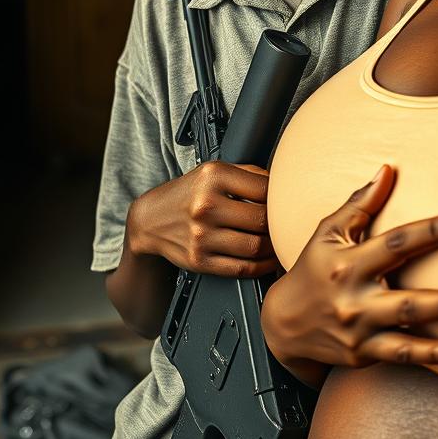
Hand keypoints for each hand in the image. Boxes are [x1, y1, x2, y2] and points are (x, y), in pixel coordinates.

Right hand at [128, 160, 276, 277]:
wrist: (149, 220)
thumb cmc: (187, 193)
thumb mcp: (213, 171)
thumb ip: (248, 173)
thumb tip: (281, 183)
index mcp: (214, 177)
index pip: (264, 189)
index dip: (281, 197)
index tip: (288, 203)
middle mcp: (206, 206)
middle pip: (261, 219)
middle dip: (279, 224)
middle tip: (287, 225)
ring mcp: (201, 235)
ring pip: (255, 246)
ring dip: (274, 247)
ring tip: (280, 242)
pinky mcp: (199, 260)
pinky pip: (241, 267)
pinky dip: (262, 266)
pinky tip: (268, 260)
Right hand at [261, 164, 437, 378]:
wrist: (282, 325)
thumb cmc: (312, 269)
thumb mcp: (328, 232)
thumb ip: (359, 204)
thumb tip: (387, 170)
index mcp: (349, 263)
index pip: (397, 243)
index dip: (433, 231)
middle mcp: (354, 299)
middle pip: (406, 298)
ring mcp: (360, 330)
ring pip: (407, 330)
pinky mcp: (363, 354)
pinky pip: (401, 356)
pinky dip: (431, 356)